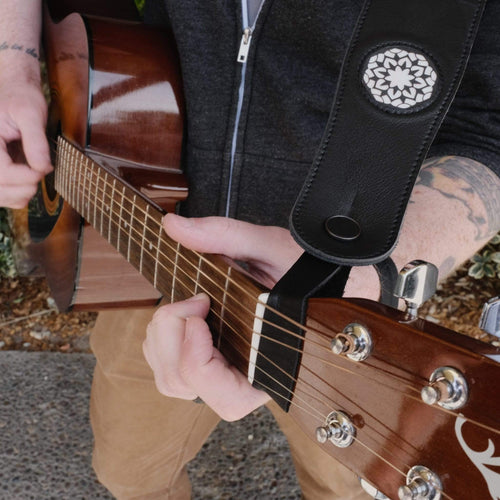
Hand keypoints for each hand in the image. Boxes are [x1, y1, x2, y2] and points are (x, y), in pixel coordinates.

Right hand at [0, 79, 51, 207]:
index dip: (25, 177)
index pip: (1, 172)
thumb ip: (36, 141)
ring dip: (21, 193)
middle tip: (40, 171)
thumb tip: (43, 168)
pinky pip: (2, 194)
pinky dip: (17, 194)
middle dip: (24, 187)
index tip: (42, 169)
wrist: (14, 91)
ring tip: (35, 175)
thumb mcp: (31, 112)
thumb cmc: (21, 97)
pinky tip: (28, 179)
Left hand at [143, 214, 302, 420]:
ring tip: (190, 304)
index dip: (197, 359)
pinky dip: (163, 339)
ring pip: (172, 380)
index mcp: (273, 367)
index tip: (202, 306)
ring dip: (163, 336)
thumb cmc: (306, 269)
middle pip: (185, 386)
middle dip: (171, 336)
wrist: (322, 278)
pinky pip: (171, 368)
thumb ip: (223, 236)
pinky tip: (186, 313)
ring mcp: (227, 373)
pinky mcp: (214, 362)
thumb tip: (173, 225)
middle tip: (195, 299)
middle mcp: (248, 379)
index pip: (227, 398)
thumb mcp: (271, 247)